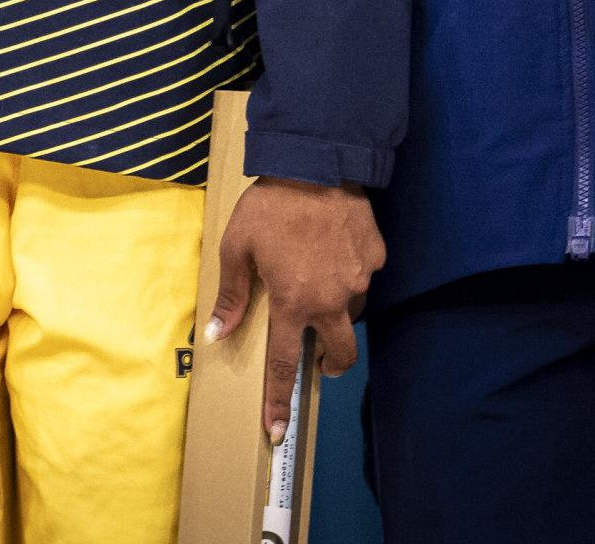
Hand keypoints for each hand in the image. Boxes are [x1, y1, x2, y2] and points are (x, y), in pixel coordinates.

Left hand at [204, 179, 384, 442]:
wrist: (317, 164)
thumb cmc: (270, 206)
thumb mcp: (237, 247)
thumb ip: (232, 294)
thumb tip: (217, 334)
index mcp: (294, 303)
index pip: (285, 365)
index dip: (280, 402)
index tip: (278, 431)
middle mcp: (331, 300)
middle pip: (340, 354)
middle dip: (330, 362)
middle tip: (319, 356)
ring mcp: (359, 280)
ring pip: (351, 311)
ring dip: (336, 309)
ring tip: (318, 279)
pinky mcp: (376, 258)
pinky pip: (363, 276)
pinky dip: (350, 272)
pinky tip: (335, 249)